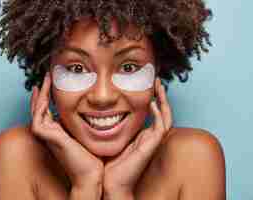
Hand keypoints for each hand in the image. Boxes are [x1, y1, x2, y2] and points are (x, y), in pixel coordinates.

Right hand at [30, 72, 103, 187]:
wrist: (90, 173)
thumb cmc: (91, 156)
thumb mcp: (85, 133)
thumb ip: (81, 122)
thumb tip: (89, 109)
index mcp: (57, 132)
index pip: (48, 110)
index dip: (48, 95)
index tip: (53, 81)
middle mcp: (49, 132)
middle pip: (40, 106)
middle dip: (42, 90)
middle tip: (47, 74)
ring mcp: (44, 134)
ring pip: (37, 107)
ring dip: (41, 91)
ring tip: (47, 76)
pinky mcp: (44, 135)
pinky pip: (38, 113)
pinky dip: (39, 100)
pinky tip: (43, 88)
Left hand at [103, 78, 172, 194]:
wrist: (110, 182)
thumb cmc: (108, 162)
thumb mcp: (110, 137)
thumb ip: (110, 125)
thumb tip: (99, 109)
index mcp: (141, 135)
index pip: (153, 113)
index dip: (152, 97)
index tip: (145, 83)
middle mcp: (149, 136)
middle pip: (163, 112)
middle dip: (161, 95)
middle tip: (156, 79)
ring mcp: (152, 141)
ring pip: (166, 117)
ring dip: (164, 100)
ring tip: (158, 86)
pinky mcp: (152, 146)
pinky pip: (161, 127)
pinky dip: (159, 114)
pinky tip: (153, 103)